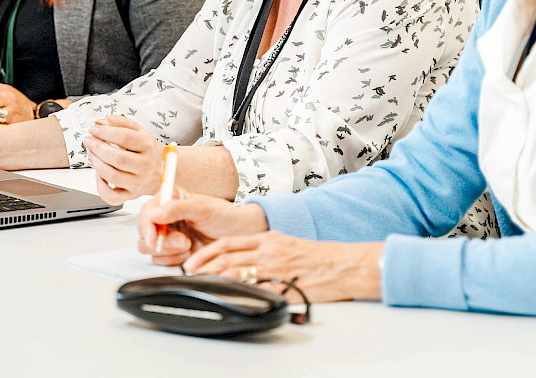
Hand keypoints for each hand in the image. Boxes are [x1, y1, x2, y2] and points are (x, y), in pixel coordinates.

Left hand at [84, 116, 165, 201]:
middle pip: (118, 158)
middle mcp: (144, 165)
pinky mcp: (131, 194)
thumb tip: (103, 121)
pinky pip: (113, 197)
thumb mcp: (140, 132)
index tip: (94, 129)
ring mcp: (138, 182)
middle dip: (98, 148)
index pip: (125, 137)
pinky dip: (101, 188)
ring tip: (91, 154)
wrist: (164, 170)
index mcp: (147, 146)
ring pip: (113, 176)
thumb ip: (122, 123)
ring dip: (97, 164)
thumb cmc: (148, 150)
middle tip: (89, 141)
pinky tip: (98, 175)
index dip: (106, 132)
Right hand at [136, 187, 268, 265]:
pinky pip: (160, 261)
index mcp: (171, 200)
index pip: (147, 212)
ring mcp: (169, 236)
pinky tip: (189, 255)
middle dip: (162, 242)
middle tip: (184, 243)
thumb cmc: (225, 217)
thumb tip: (155, 213)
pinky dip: (173, 260)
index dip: (147, 226)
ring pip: (149, 248)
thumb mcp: (203, 208)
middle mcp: (166, 217)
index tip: (154, 239)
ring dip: (168, 251)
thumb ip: (178, 208)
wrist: (241, 236)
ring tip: (189, 246)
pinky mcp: (173, 253)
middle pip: (144, 232)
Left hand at [184, 232, 384, 302]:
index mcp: (269, 239)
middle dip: (205, 264)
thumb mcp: (287, 244)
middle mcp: (269, 251)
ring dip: (216, 278)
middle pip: (228, 256)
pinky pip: (258, 290)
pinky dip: (241, 292)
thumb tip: (244, 260)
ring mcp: (276, 268)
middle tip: (190, 272)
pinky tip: (229, 296)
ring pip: (238, 271)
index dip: (208, 251)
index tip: (194, 260)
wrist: (344, 264)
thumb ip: (265, 249)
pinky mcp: (285, 286)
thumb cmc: (319, 257)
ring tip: (202, 283)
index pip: (230, 243)